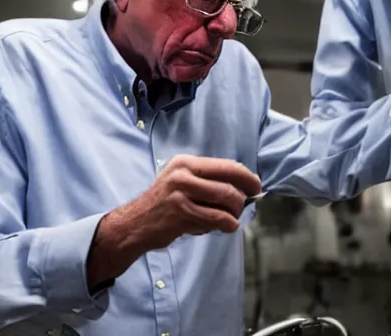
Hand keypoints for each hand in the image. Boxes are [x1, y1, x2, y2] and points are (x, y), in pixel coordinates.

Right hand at [86, 155, 260, 286]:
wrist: (134, 224)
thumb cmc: (164, 204)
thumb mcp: (182, 182)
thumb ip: (208, 181)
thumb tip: (244, 185)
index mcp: (186, 163)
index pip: (226, 165)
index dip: (247, 177)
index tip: (256, 186)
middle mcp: (183, 174)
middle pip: (229, 184)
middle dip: (242, 198)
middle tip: (243, 207)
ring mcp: (180, 193)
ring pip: (225, 200)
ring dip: (234, 213)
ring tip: (230, 219)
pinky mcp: (180, 213)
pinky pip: (216, 218)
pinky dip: (228, 224)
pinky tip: (227, 227)